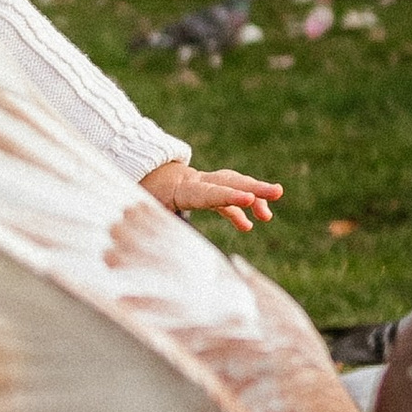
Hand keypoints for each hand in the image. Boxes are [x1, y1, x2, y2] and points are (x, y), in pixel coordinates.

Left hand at [145, 159, 282, 232]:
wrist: (134, 173)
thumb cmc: (137, 195)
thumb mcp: (138, 208)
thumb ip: (148, 222)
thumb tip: (148, 238)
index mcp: (179, 188)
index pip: (208, 193)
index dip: (228, 197)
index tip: (249, 199)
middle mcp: (195, 182)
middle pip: (228, 182)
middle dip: (254, 188)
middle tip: (277, 192)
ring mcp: (201, 184)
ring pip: (232, 186)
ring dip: (254, 197)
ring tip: (269, 214)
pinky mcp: (203, 190)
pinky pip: (224, 198)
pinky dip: (238, 209)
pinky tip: (250, 225)